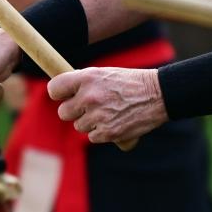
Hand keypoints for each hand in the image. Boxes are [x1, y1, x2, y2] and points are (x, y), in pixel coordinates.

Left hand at [47, 68, 167, 143]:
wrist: (158, 95)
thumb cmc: (130, 83)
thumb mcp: (104, 75)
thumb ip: (83, 84)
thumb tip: (63, 95)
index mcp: (86, 78)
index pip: (54, 89)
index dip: (59, 94)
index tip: (65, 96)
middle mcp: (89, 97)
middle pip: (63, 113)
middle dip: (74, 112)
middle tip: (90, 107)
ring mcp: (97, 116)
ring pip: (79, 126)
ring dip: (90, 123)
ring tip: (109, 112)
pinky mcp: (107, 133)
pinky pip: (93, 137)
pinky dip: (102, 133)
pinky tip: (115, 121)